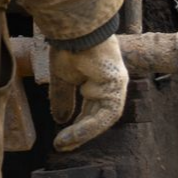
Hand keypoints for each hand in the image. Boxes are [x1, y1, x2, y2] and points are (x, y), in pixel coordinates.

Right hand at [48, 36, 127, 151]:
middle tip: (64, 146)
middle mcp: (111, 86)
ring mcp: (117, 86)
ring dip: (83, 133)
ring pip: (103, 119)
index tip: (64, 138)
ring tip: (65, 144)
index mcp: (100, 82)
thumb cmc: (70, 46)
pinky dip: (89, 126)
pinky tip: (73, 134)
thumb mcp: (63, 78)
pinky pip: (105, 114)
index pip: (92, 110)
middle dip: (81, 133)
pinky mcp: (117, 86)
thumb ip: (63, 99)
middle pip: (98, 117)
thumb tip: (60, 120)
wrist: (75, 30)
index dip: (79, 125)